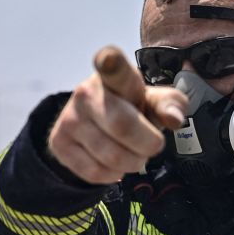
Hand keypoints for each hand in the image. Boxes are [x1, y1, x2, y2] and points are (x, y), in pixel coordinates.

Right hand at [48, 46, 187, 183]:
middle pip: (123, 127)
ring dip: (132, 163)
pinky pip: (96, 173)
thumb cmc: (132, 108)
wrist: (94, 123)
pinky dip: (113, 175)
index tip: (108, 59)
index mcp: (113, 75)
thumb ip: (170, 105)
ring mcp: (69, 118)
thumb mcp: (154, 101)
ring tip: (132, 153)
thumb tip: (174, 119)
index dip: (110, 63)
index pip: (112, 67)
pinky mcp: (59, 143)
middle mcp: (86, 93)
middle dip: (147, 145)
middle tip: (151, 145)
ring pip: (111, 157)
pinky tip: (113, 164)